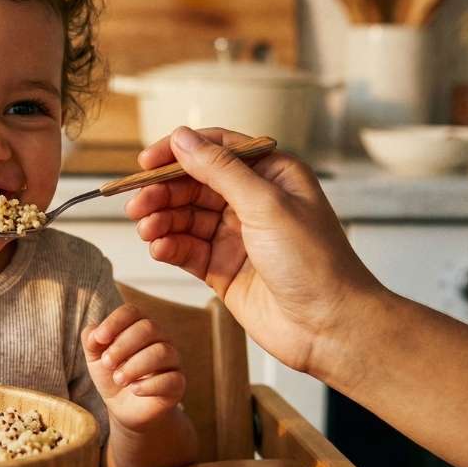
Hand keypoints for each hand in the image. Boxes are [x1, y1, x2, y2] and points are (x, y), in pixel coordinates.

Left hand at [81, 303, 185, 429]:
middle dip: (123, 345)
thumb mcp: (95, 357)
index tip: (99, 338)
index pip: (132, 312)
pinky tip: (134, 390)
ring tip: (118, 379)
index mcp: (138, 326)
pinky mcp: (177, 384)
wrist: (123, 407)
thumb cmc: (112, 374)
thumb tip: (94, 333)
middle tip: (107, 363)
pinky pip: (171, 379)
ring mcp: (172, 360)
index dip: (114, 322)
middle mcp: (160, 338)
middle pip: (148, 328)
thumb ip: (91, 340)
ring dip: (135, 366)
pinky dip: (149, 385)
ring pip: (161, 352)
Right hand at [125, 126, 385, 376]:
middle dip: (163, 192)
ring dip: (161, 220)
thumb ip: (221, 171)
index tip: (146, 161)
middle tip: (137, 204)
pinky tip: (159, 248)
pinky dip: (168, 246)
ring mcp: (236, 236)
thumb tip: (183, 139)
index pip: (216, 150)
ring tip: (146, 229)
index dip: (179, 152)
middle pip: (193, 184)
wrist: (330, 327)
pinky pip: (186, 249)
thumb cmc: (315, 263)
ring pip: (185, 217)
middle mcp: (252, 201)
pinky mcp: (223, 268)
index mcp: (272, 175)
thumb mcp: (266, 205)